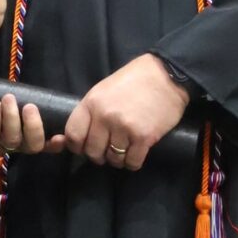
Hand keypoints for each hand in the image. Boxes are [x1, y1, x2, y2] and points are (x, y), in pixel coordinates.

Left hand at [0, 93, 65, 155]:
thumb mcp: (11, 100)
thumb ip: (24, 98)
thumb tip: (39, 90)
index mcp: (27, 135)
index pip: (46, 143)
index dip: (55, 144)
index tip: (62, 136)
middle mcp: (16, 144)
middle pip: (32, 146)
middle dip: (33, 127)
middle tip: (30, 107)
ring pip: (11, 140)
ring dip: (11, 119)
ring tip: (8, 99)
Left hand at [63, 53, 188, 170]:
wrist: (165, 75)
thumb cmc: (133, 81)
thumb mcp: (103, 90)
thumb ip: (90, 112)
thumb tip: (72, 138)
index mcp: (91, 103)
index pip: (73, 135)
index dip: (77, 146)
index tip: (84, 147)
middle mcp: (104, 117)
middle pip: (92, 152)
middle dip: (99, 155)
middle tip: (108, 148)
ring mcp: (124, 128)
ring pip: (113, 159)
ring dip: (118, 158)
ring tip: (124, 148)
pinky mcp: (143, 137)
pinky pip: (132, 162)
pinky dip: (133, 162)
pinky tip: (137, 152)